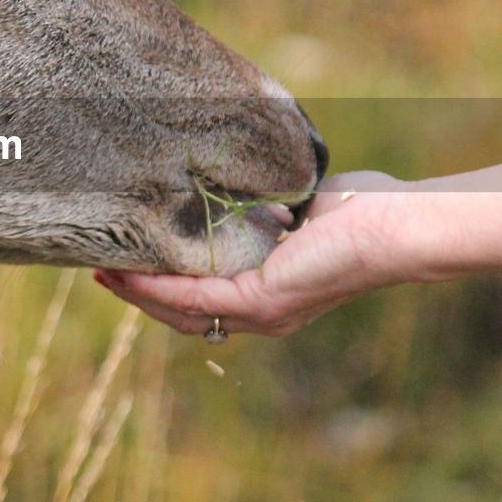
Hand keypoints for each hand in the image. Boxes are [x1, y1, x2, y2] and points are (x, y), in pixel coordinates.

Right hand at [96, 172, 422, 336]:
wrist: (398, 225)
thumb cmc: (363, 211)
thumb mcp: (298, 206)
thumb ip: (265, 207)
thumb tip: (238, 188)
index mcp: (270, 291)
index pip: (203, 296)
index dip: (162, 285)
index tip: (127, 261)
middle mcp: (262, 313)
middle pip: (183, 313)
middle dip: (140, 295)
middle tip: (103, 273)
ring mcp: (261, 313)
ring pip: (181, 310)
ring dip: (139, 293)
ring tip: (105, 273)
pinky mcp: (261, 300)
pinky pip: (193, 296)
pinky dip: (157, 287)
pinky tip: (130, 271)